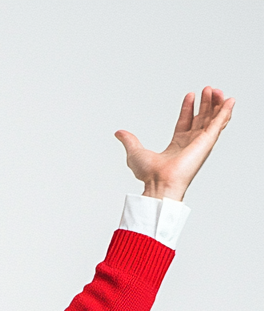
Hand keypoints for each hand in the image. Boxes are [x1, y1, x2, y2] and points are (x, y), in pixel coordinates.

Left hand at [115, 87, 234, 201]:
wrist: (159, 182)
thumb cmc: (149, 174)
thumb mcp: (135, 152)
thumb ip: (129, 141)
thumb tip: (119, 133)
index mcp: (176, 147)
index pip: (185, 123)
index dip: (188, 108)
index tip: (190, 95)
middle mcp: (190, 145)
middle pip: (201, 119)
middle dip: (205, 104)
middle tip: (207, 90)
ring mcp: (199, 143)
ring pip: (212, 120)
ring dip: (215, 104)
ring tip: (215, 90)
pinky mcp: (207, 142)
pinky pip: (219, 124)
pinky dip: (225, 112)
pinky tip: (230, 100)